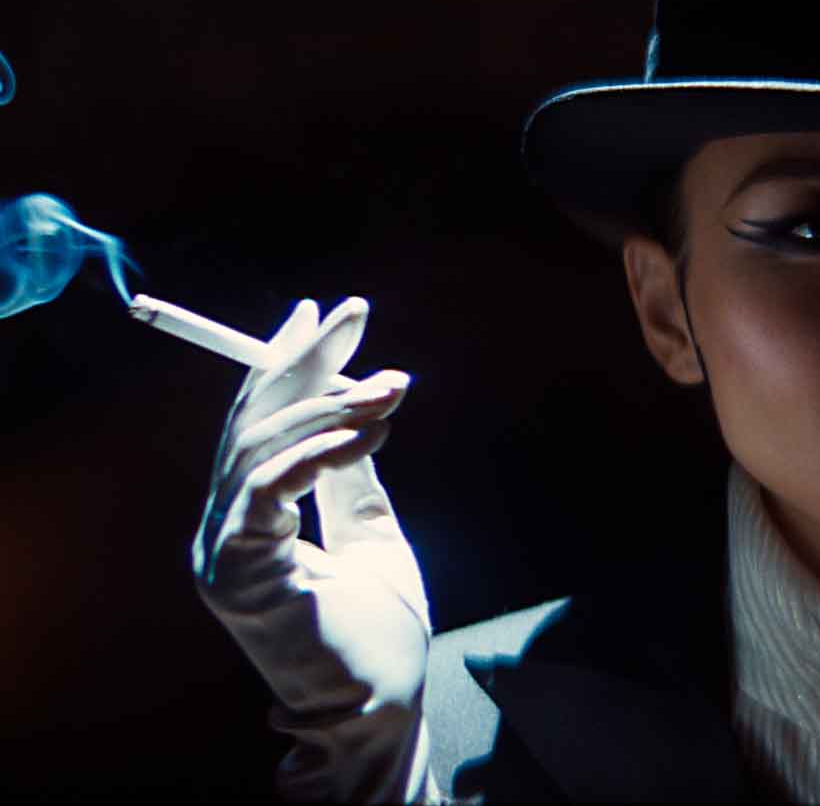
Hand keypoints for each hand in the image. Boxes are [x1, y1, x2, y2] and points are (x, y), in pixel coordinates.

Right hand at [193, 297, 431, 801]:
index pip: (263, 422)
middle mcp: (227, 527)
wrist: (375, 710)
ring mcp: (223, 549)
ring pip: (261, 445)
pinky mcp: (237, 571)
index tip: (325, 314)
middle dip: (304, 359)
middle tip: (355, 313)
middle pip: (253, 420)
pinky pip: (270, 487)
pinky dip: (319, 450)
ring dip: (330, 403)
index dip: (288, 363)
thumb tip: (359, 416)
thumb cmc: (378, 634)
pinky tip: (370, 430)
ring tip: (391, 386)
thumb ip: (353, 479)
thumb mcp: (374, 535)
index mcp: (255, 518)